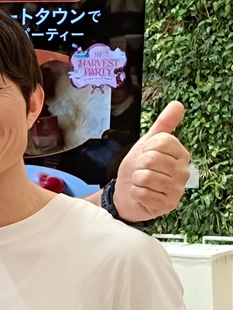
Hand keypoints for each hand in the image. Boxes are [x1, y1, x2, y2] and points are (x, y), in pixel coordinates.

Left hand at [113, 101, 189, 222]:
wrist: (126, 194)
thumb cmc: (138, 168)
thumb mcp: (146, 144)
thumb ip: (162, 125)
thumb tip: (177, 104)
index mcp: (181, 154)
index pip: (161, 141)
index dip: (145, 147)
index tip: (144, 155)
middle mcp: (183, 172)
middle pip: (151, 159)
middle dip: (138, 165)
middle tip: (140, 171)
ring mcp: (177, 190)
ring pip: (145, 176)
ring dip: (135, 180)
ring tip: (140, 183)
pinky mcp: (168, 206)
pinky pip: (142, 193)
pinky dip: (135, 193)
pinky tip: (140, 194)